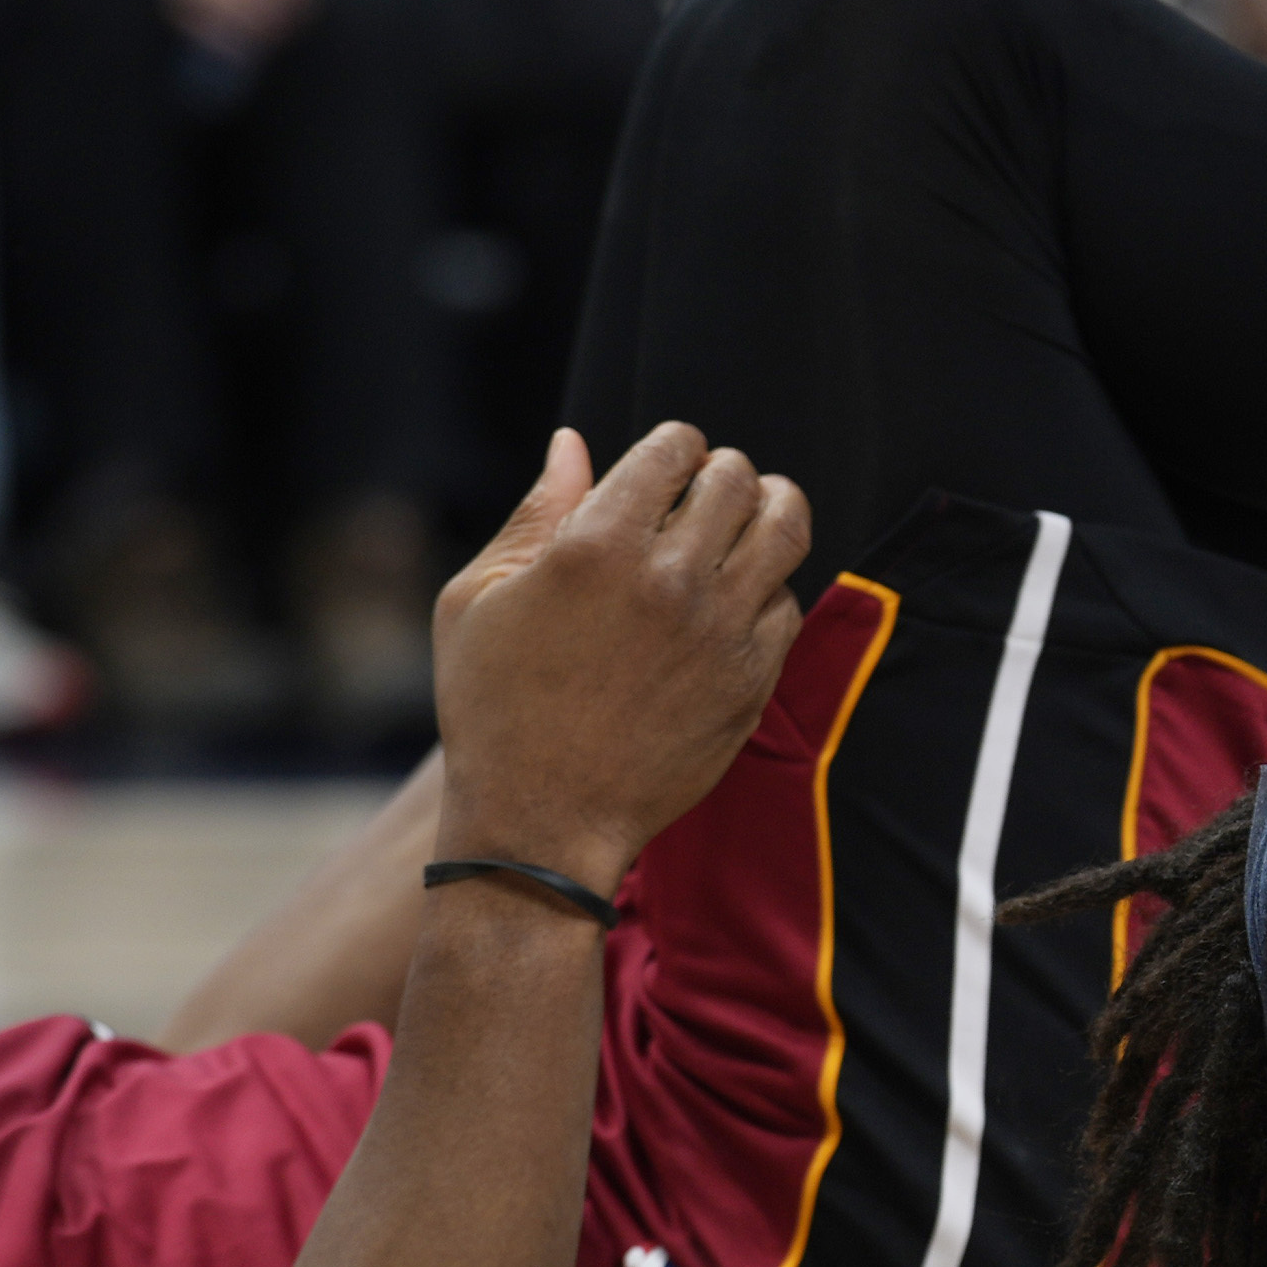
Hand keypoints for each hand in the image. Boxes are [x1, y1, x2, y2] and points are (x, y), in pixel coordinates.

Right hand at [429, 425, 816, 896]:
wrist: (540, 823)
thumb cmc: (493, 707)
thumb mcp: (477, 598)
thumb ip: (535, 513)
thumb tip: (573, 443)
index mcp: (596, 545)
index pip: (675, 448)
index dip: (674, 446)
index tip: (666, 466)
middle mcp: (668, 579)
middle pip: (737, 478)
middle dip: (719, 474)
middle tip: (702, 494)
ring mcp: (719, 630)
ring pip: (785, 528)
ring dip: (769, 510)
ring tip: (748, 519)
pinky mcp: (751, 678)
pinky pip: (788, 602)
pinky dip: (769, 587)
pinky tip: (738, 597)